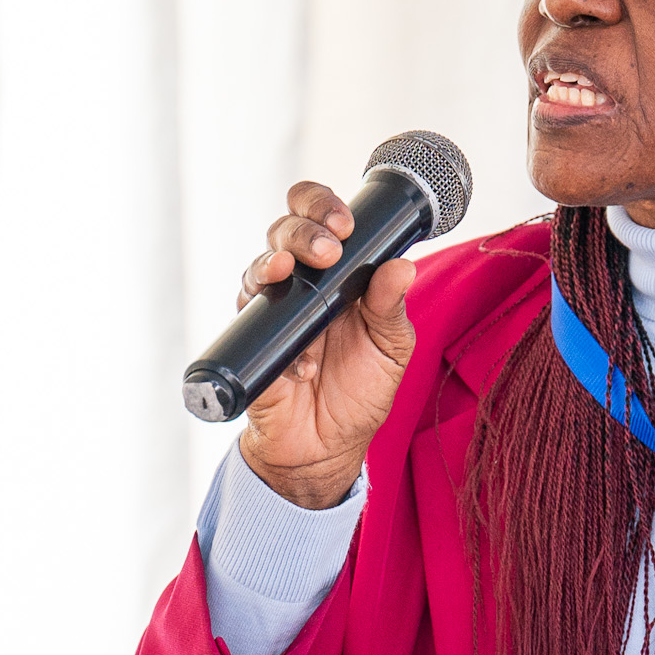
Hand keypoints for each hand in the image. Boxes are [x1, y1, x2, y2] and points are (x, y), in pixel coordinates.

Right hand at [234, 180, 418, 510]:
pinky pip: (252, 321)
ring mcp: (273, 310)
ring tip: (291, 271)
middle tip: (328, 250)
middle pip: (284, 230)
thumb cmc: (360, 391)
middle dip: (301, 229)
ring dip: (274, 261)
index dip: (323, 206)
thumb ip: (392, 307)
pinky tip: (305, 363)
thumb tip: (402, 264)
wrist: (326, 448)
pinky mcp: (254, 342)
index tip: (344, 224)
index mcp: (338, 274)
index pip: (320, 218)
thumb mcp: (390, 349)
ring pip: (259, 266)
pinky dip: (280, 337)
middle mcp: (301, 284)